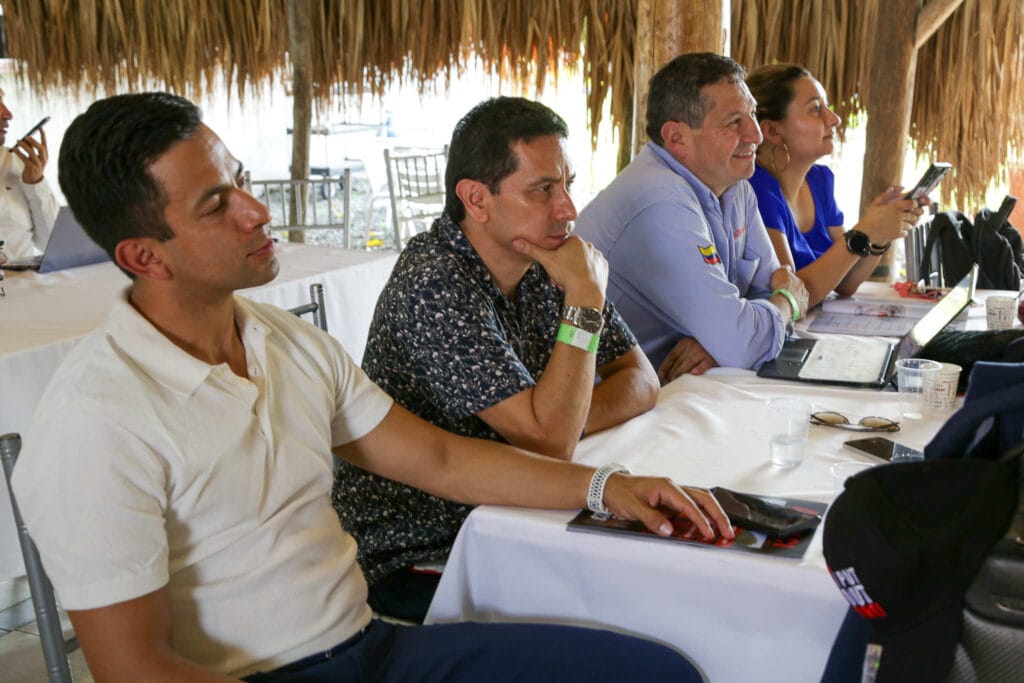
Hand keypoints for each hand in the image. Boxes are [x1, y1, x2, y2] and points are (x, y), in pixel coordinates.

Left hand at [11, 128, 48, 184]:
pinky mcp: (32, 168)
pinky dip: (19, 153)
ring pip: (32, 153)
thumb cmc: (33, 167)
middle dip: (33, 141)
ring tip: (18, 141)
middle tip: (26, 136)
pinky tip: (14, 149)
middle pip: (40, 148)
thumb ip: (31, 149)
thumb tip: (25, 139)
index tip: (40, 127)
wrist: (34, 181)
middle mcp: (43, 159)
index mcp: (45, 156)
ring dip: (24, 146)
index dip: (43, 135)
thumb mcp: (34, 157)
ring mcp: (38, 164)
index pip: (45, 144)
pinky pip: (25, 159)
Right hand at [514, 235, 606, 306]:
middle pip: (573, 255)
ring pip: (583, 262)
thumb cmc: (566, 275)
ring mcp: (598, 256)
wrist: (585, 292)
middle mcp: (589, 245)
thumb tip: (515, 242)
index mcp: (575, 240)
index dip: (556, 259)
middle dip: (566, 265)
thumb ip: (532, 250)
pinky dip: (589, 274)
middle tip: (561, 278)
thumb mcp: (546, 261)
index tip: (555, 268)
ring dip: (577, 270)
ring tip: (572, 281)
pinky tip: (583, 281)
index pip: (562, 247)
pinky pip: (594, 269)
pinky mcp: (604, 267)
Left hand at [603, 473, 734, 540]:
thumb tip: (669, 530)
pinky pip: (691, 508)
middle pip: (703, 499)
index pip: (689, 504)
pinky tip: (706, 529)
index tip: (709, 533)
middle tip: (728, 532)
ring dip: (713, 515)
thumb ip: (652, 519)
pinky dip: (701, 517)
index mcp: (666, 487)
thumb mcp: (633, 507)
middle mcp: (673, 488)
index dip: (701, 520)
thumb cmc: (620, 493)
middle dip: (718, 515)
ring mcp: (673, 494)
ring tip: (724, 531)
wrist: (609, 486)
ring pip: (700, 502)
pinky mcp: (671, 501)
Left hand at [658, 336, 717, 382]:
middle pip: (678, 362)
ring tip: (675, 383)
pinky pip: (703, 365)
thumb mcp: (689, 349)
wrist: (721, 345)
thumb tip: (662, 374)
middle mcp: (692, 345)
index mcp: (685, 342)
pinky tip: (693, 374)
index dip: (665, 367)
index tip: (661, 377)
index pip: (672, 356)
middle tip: (668, 384)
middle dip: (672, 374)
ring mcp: (702, 352)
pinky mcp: (711, 359)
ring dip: (680, 374)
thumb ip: (678, 358)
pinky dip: (698, 369)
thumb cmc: (702, 351)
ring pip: (687, 364)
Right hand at [769, 265, 808, 318]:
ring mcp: (804, 303)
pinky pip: (799, 313)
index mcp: (800, 283)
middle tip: (786, 296)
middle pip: (800, 292)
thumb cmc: (782, 286)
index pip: (796, 282)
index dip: (790, 283)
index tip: (785, 286)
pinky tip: (790, 314)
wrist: (784, 301)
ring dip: (796, 303)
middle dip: (795, 293)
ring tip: (788, 305)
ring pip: (801, 303)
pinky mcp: (802, 313)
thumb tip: (788, 267)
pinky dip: (796, 313)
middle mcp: (805, 292)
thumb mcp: (781, 271)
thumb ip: (785, 268)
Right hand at [856, 186, 923, 244]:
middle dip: (911, 216)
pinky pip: (906, 233)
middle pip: (913, 215)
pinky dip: (903, 232)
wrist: (865, 233)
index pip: (912, 204)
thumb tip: (895, 188)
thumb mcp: (875, 204)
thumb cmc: (869, 218)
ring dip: (907, 224)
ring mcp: (899, 226)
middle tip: (906, 216)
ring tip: (899, 224)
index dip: (913, 204)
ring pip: (910, 224)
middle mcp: (899, 216)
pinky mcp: (897, 234)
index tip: (911, 206)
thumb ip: (886, 195)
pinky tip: (896, 230)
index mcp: (894, 207)